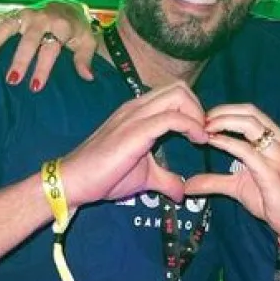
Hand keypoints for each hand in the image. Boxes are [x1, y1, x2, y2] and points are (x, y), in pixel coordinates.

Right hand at [0, 0, 98, 90]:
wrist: (68, 9)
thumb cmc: (76, 31)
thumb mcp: (86, 43)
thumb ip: (84, 59)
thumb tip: (88, 77)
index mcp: (60, 26)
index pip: (50, 49)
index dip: (43, 68)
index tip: (35, 87)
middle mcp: (40, 18)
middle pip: (28, 39)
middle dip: (20, 59)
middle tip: (11, 79)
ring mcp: (24, 14)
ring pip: (7, 25)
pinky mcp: (12, 14)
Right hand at [61, 82, 208, 205]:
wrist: (75, 181)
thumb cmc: (105, 176)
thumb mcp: (145, 177)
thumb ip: (166, 179)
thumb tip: (181, 192)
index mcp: (139, 112)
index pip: (174, 93)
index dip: (194, 110)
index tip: (203, 134)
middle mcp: (138, 107)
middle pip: (179, 88)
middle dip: (199, 108)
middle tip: (204, 133)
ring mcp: (135, 115)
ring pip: (178, 95)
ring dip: (198, 114)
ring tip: (202, 137)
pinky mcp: (136, 130)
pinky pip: (172, 118)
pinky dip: (192, 126)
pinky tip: (198, 141)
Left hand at [183, 104, 279, 252]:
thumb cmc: (272, 201)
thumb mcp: (238, 187)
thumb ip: (215, 181)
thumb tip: (188, 185)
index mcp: (276, 139)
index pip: (250, 112)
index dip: (225, 111)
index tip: (204, 118)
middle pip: (249, 113)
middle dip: (221, 113)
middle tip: (200, 121)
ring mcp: (278, 155)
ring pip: (249, 125)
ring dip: (222, 123)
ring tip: (203, 129)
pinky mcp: (272, 172)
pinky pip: (247, 150)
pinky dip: (227, 143)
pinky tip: (213, 142)